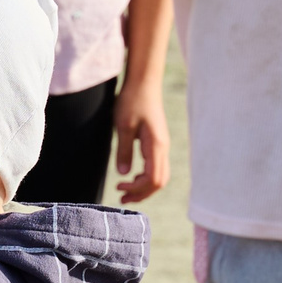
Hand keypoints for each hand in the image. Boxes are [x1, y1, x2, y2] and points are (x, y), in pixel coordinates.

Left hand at [111, 76, 168, 203]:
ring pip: (160, 176)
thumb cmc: (132, 102)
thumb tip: (123, 174)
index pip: (152, 179)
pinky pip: (157, 167)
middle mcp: (163, 149)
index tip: (118, 187)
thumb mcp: (123, 126)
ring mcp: (162, 146)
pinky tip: (132, 177)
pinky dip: (146, 178)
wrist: (143, 84)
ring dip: (144, 188)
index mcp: (156, 146)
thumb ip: (124, 151)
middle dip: (141, 194)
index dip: (136, 189)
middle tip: (121, 198)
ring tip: (125, 192)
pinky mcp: (158, 143)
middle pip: (159, 182)